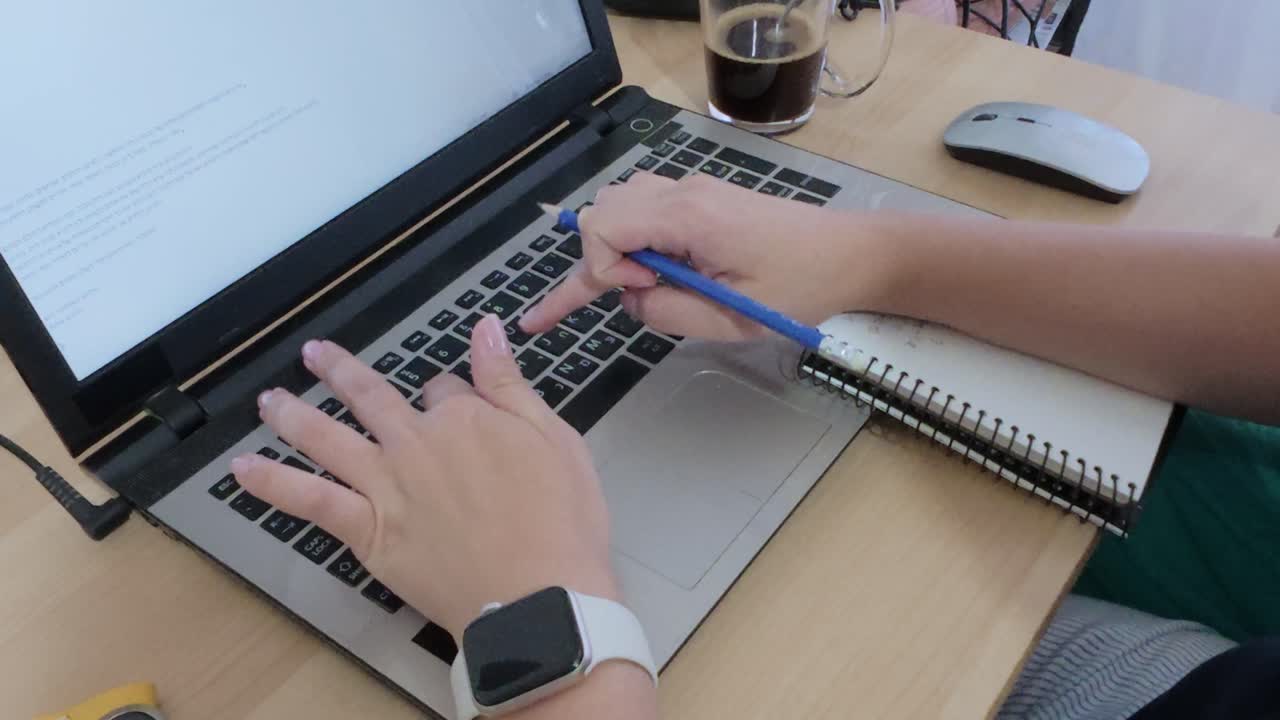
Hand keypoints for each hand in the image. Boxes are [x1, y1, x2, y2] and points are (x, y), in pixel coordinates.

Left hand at [231, 314, 617, 637]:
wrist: (539, 596)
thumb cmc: (561, 523)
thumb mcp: (555, 438)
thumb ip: (510, 383)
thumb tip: (486, 329)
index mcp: (466, 417)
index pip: (444, 389)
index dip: (446, 393)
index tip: (451, 402)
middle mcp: (416, 443)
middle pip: (371, 398)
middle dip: (342, 372)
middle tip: (316, 355)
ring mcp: (387, 486)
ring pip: (329, 438)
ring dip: (294, 414)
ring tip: (269, 399)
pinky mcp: (368, 531)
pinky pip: (310, 500)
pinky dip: (273, 483)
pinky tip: (242, 469)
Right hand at [519, 172, 883, 339]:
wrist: (847, 253)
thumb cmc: (798, 287)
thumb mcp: (730, 319)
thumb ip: (667, 312)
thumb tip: (630, 300)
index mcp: (688, 217)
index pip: (602, 226)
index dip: (600, 268)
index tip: (640, 292)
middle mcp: (683, 192)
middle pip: (603, 209)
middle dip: (602, 256)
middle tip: (641, 291)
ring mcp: (692, 189)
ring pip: (619, 202)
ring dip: (616, 243)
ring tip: (649, 281)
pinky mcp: (703, 197)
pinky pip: (645, 204)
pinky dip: (635, 234)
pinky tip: (662, 266)